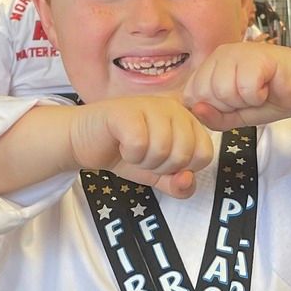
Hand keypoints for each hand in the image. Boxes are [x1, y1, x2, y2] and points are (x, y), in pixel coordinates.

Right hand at [68, 96, 213, 197]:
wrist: (85, 141)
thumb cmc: (124, 153)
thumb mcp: (158, 175)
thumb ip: (178, 185)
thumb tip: (187, 180)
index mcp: (187, 120)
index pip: (205, 154)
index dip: (183, 169)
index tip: (163, 161)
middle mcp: (174, 108)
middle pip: (185, 154)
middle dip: (161, 167)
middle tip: (144, 156)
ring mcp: (151, 105)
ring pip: (162, 150)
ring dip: (143, 161)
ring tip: (132, 150)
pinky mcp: (127, 110)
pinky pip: (139, 145)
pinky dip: (129, 155)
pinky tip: (121, 145)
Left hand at [184, 43, 290, 130]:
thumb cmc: (270, 99)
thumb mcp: (235, 116)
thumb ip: (213, 118)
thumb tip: (196, 109)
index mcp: (210, 66)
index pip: (191, 96)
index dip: (214, 108)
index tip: (235, 103)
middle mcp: (220, 54)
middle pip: (206, 94)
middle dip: (230, 105)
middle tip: (249, 96)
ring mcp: (237, 52)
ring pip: (223, 91)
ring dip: (245, 100)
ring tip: (259, 90)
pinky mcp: (255, 55)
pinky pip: (245, 88)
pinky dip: (258, 96)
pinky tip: (267, 86)